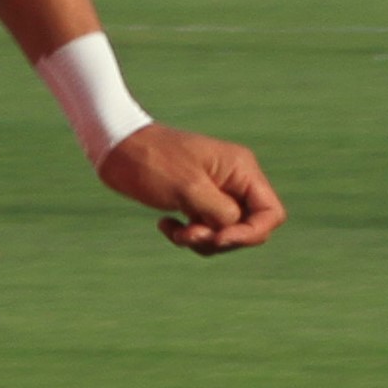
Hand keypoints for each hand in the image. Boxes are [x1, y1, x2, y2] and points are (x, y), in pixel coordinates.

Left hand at [92, 123, 286, 255]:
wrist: (116, 146)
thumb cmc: (152, 161)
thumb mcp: (189, 189)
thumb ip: (220, 212)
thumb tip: (234, 230)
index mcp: (241, 170)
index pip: (270, 213)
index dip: (250, 233)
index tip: (219, 238)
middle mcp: (233, 180)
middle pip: (248, 227)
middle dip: (219, 239)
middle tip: (189, 235)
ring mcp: (215, 191)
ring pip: (224, 233)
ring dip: (200, 240)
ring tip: (174, 232)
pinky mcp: (196, 201)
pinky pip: (203, 230)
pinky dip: (186, 235)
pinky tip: (163, 225)